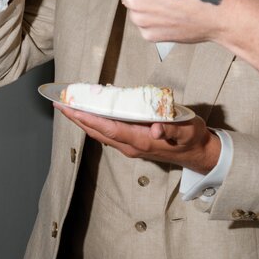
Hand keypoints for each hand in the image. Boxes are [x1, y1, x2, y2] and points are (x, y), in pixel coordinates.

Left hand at [55, 103, 219, 172]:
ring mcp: (131, 146)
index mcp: (142, 141)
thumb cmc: (192, 138)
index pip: (109, 128)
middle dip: (78, 118)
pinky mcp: (133, 144)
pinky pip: (108, 133)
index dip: (89, 118)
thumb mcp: (187, 130)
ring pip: (101, 134)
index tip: (72, 108)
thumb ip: (172, 130)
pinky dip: (95, 123)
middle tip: (59, 104)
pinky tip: (90, 114)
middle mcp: (131, 146)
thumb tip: (156, 130)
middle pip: (98, 132)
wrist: (198, 153)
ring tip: (68, 107)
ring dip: (83, 121)